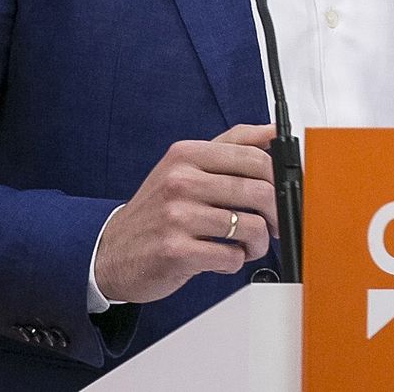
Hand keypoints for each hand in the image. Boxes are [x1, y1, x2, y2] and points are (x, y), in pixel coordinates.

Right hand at [93, 123, 278, 304]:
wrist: (111, 252)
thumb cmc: (157, 210)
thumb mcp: (186, 166)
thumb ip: (230, 145)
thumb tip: (272, 131)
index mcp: (187, 155)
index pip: (253, 156)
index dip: (278, 178)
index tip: (282, 192)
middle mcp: (180, 180)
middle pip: (258, 192)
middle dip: (275, 214)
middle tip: (272, 225)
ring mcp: (176, 216)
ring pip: (250, 226)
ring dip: (257, 243)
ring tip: (247, 246)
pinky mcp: (175, 250)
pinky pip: (231, 256)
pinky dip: (236, 261)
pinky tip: (223, 257)